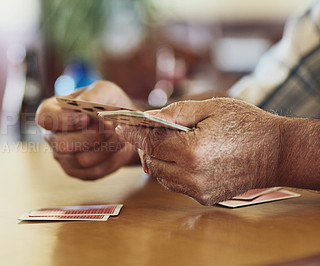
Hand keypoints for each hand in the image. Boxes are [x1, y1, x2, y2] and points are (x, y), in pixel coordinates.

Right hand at [36, 80, 138, 179]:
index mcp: (51, 112)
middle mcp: (53, 136)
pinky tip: (118, 147)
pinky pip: (93, 171)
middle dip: (90, 137)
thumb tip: (85, 106)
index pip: (45, 118)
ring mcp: (64, 157)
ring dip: (105, 148)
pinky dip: (110, 159)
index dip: (64, 120)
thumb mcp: (105, 91)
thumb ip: (93, 96)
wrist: (126, 126)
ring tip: (121, 136)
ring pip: (81, 160)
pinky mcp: (79, 172)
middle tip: (111, 127)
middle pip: (63, 144)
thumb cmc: (109, 105)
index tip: (85, 118)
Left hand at [116, 98, 284, 204]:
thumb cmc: (246, 124)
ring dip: (158, 159)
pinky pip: (175, 185)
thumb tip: (146, 116)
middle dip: (146, 146)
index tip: (119, 126)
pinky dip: (171, 171)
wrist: (276, 152)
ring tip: (168, 143)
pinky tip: (181, 157)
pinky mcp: (204, 198)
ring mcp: (198, 190)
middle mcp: (191, 176)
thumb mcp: (210, 108)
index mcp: (191, 151)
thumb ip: (175, 113)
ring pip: (161, 176)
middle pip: (151, 162)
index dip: (132, 133)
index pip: (150, 143)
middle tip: (148, 132)